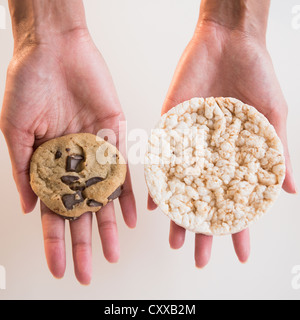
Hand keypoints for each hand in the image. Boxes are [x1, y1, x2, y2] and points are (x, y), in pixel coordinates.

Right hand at [1, 1, 135, 284]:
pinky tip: (130, 219)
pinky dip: (127, 194)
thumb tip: (28, 208)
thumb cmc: (28, 84)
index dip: (54, 241)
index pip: (53, 212)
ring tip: (112, 253)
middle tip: (88, 270)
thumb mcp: (16, 130)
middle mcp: (74, 163)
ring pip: (105, 197)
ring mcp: (96, 152)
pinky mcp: (116, 136)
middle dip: (84, 242)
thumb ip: (23, 170)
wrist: (54, 49)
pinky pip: (124, 170)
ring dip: (108, 226)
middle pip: (81, 211)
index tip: (59, 267)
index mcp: (48, 165)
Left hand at [148, 0, 295, 267]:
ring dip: (178, 213)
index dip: (240, 227)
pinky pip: (161, 159)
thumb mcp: (273, 115)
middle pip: (205, 200)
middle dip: (204, 228)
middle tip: (199, 256)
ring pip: (181, 187)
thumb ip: (278, 153)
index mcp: (235, 156)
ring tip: (175, 238)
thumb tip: (290, 190)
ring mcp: (189, 143)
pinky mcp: (171, 127)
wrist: (229, 42)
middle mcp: (210, 155)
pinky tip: (153, 202)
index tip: (240, 252)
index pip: (237, 200)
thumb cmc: (257, 74)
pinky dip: (156, 180)